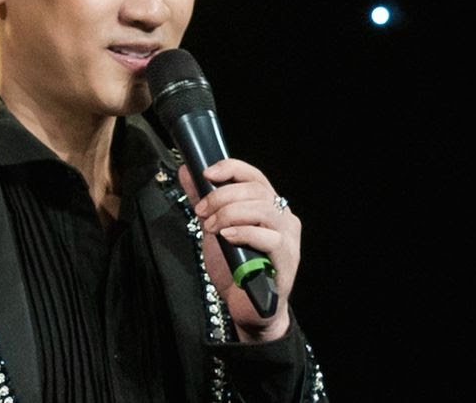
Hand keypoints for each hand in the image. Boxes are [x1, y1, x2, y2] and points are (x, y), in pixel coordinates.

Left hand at [178, 158, 300, 342]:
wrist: (247, 307)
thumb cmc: (236, 268)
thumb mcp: (215, 227)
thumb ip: (204, 199)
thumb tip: (187, 171)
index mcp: (269, 205)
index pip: (254, 176)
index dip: (231, 169)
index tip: (206, 174)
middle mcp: (284, 217)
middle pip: (255, 190)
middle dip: (221, 197)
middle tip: (201, 212)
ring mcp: (289, 238)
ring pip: (263, 210)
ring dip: (230, 214)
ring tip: (211, 228)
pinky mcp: (287, 260)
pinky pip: (270, 238)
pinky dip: (244, 233)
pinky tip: (227, 237)